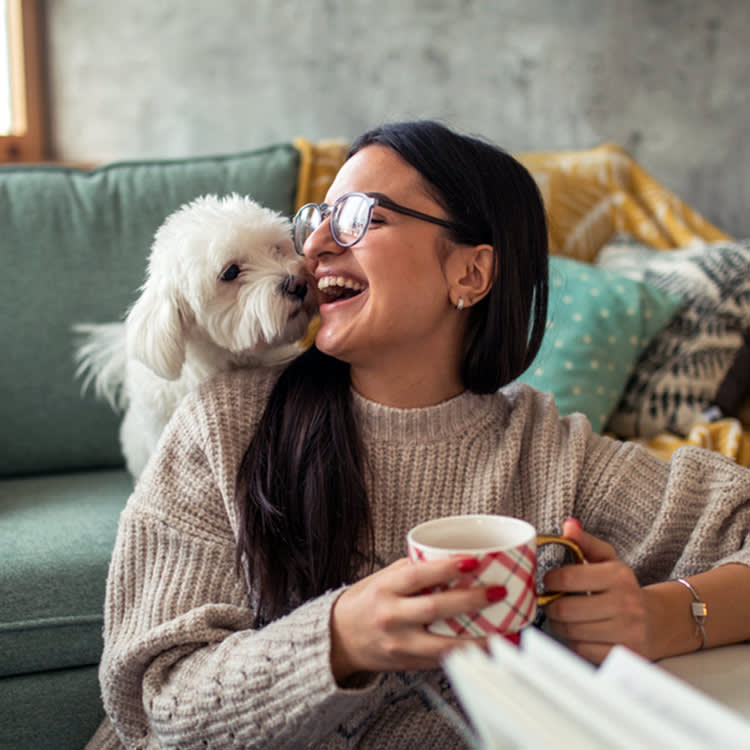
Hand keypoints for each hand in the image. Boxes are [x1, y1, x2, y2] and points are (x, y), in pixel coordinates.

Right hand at [330, 557, 494, 681]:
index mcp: (385, 589)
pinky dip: (466, 654)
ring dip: (477, 637)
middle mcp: (391, 617)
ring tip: (503, 628)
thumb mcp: (382, 579)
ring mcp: (400, 644)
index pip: (418, 576)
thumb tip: (452, 559)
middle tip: (497, 591)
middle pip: (435, 608)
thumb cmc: (364, 603)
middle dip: (471, 600)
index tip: (473, 561)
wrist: (338, 639)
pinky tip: (485, 648)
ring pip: (444, 643)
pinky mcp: (408, 664)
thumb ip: (413, 570)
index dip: (446, 568)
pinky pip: (442, 660)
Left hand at [543, 518, 654, 663]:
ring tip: (562, 616)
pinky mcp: (624, 653)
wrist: (660, 620)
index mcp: (618, 576)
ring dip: (559, 625)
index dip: (549, 580)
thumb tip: (568, 525)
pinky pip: (582, 650)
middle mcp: (626, 604)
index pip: (567, 578)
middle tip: (550, 602)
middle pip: (565, 609)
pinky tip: (577, 632)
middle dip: (550, 606)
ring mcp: (627, 632)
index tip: (548, 582)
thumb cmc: (624, 588)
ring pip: (571, 631)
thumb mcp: (608, 561)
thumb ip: (585, 542)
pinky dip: (573, 642)